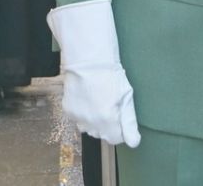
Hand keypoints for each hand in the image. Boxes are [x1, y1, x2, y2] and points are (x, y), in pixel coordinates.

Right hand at [48, 0, 140, 146]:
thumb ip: (129, 123)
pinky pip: (78, 118)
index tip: (121, 115)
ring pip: (89, 128)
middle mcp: (91, 123)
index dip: (120, 129)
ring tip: (98, 101)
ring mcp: (78, 117)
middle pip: (102, 134)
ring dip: (94, 121)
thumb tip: (134, 143)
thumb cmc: (110, 74)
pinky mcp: (68, 110)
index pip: (116, 139)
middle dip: (107, 125)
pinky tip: (87, 98)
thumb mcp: (126, 96)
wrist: (87, 59)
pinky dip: (83, 113)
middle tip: (110, 105)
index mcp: (108, 120)